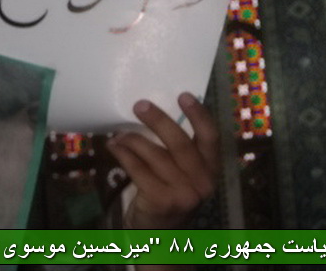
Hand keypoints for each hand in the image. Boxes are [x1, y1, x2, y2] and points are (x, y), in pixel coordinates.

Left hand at [107, 92, 219, 229]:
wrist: (160, 231)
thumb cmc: (169, 190)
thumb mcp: (182, 170)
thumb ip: (177, 147)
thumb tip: (152, 108)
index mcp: (211, 167)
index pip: (210, 137)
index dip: (199, 115)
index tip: (183, 95)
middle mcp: (203, 181)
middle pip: (180, 143)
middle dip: (158, 120)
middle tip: (139, 105)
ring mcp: (184, 194)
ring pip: (156, 156)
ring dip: (133, 140)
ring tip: (119, 134)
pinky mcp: (162, 201)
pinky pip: (138, 170)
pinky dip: (124, 155)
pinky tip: (114, 147)